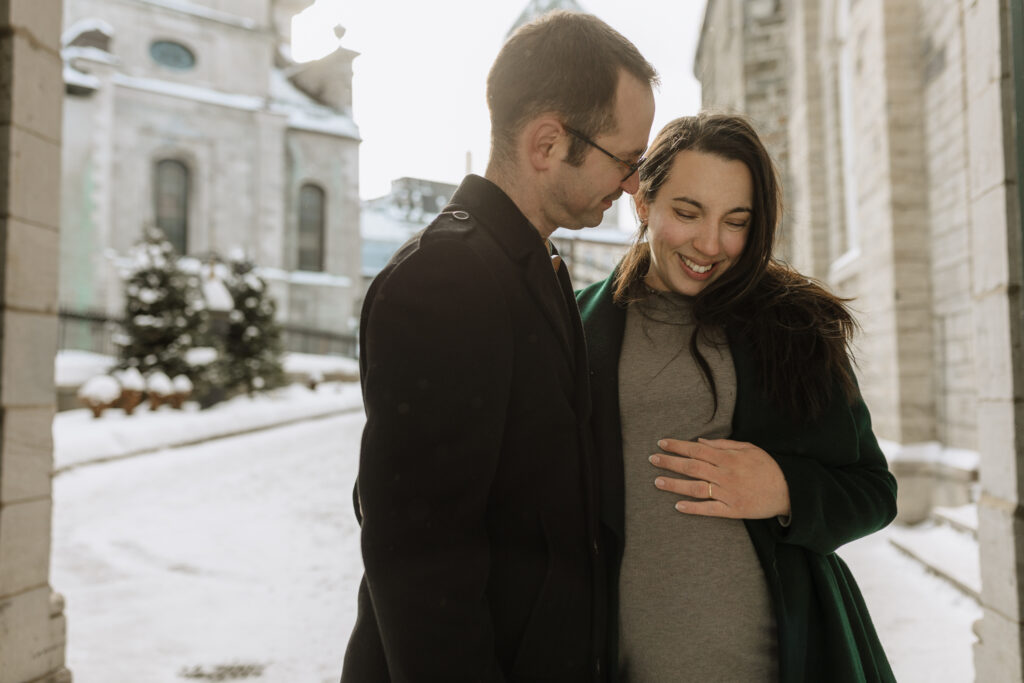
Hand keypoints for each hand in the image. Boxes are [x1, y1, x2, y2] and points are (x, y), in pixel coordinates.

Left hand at [650, 438, 790, 519]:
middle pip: (692, 467)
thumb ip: (723, 445)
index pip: (697, 450)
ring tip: (657, 481)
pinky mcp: (733, 510)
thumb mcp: (749, 449)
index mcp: (728, 458)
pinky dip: (693, 508)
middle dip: (670, 462)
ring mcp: (728, 494)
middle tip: (652, 459)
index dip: (677, 446)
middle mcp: (725, 475)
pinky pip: (710, 510)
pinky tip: (678, 506)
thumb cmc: (768, 467)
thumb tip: (699, 443)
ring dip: (675, 485)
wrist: (789, 491)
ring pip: (697, 488)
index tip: (661, 443)